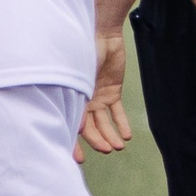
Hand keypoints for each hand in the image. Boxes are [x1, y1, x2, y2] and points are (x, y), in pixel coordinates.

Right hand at [76, 31, 133, 160]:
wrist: (101, 35)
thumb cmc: (83, 53)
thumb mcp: (77, 78)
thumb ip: (77, 100)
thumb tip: (76, 126)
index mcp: (70, 99)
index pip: (71, 125)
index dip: (74, 143)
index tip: (79, 159)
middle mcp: (83, 101)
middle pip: (89, 128)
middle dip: (96, 141)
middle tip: (106, 151)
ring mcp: (98, 98)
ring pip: (104, 123)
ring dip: (110, 135)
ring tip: (119, 146)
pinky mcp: (113, 92)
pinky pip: (117, 112)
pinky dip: (121, 123)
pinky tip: (126, 135)